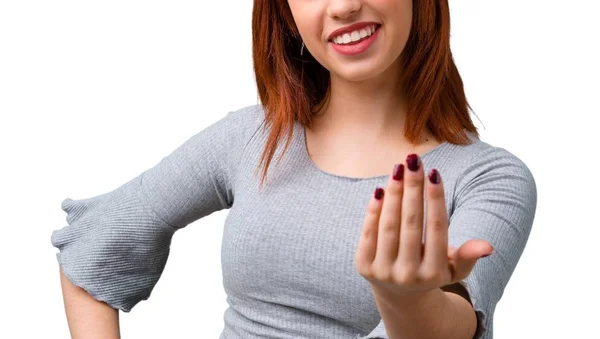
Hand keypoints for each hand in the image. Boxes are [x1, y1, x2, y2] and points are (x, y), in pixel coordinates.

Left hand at [354, 153, 493, 299]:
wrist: (400, 298)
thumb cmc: (432, 273)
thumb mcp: (454, 269)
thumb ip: (467, 256)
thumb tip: (487, 247)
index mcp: (434, 273)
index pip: (436, 228)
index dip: (435, 199)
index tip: (435, 172)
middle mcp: (408, 275)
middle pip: (411, 223)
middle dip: (413, 188)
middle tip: (414, 159)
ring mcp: (383, 272)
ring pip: (389, 225)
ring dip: (393, 193)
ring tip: (398, 168)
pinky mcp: (363, 267)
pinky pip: (369, 232)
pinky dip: (373, 210)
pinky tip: (380, 188)